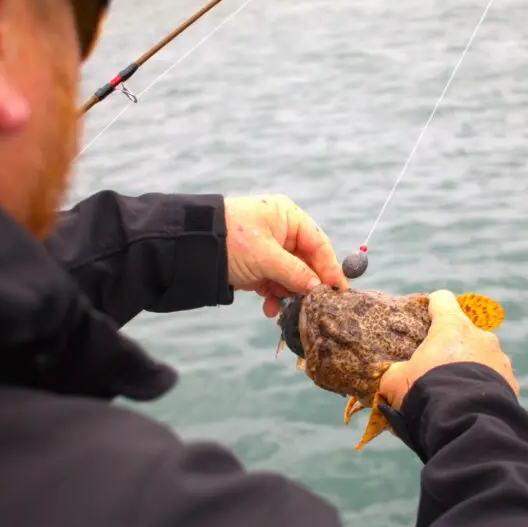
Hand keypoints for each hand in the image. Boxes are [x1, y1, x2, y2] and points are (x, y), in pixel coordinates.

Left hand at [224, 195, 347, 317]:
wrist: (188, 249)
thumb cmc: (230, 240)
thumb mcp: (265, 257)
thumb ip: (295, 273)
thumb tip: (319, 289)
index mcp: (287, 217)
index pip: (318, 243)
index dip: (329, 268)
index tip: (339, 291)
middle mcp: (282, 231)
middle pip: (306, 262)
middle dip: (305, 286)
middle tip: (313, 307)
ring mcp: (269, 249)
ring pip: (291, 276)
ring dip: (287, 294)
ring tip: (283, 309)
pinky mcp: (258, 266)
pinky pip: (274, 283)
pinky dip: (274, 296)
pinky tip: (270, 309)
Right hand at [380, 290, 518, 408]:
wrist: (465, 423)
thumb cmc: (426, 392)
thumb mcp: (395, 381)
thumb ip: (395, 372)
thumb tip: (395, 375)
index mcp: (453, 327)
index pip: (442, 299)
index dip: (431, 307)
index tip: (424, 318)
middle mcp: (481, 337)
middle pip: (464, 332)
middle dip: (451, 348)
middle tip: (436, 369)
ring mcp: (500, 359)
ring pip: (482, 357)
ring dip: (470, 368)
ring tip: (456, 393)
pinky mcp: (512, 383)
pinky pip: (495, 381)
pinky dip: (483, 389)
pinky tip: (471, 406)